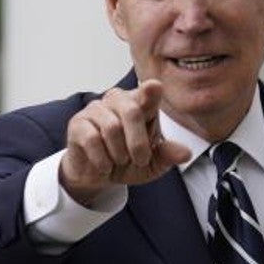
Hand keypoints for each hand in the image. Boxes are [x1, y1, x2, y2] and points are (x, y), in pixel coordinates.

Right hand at [59, 79, 191, 205]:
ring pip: (112, 127)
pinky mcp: (77, 123)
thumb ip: (167, 156)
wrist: (99, 175)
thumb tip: (185, 153)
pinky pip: (92, 139)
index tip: (154, 87)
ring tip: (119, 161)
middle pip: (132, 111)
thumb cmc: (128, 162)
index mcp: (141, 104)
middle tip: (140, 160)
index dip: (151, 90)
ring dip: (119, 153)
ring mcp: (96, 109)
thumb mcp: (152, 164)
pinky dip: (102, 159)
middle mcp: (118, 100)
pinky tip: (104, 165)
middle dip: (138, 142)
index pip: (149, 92)